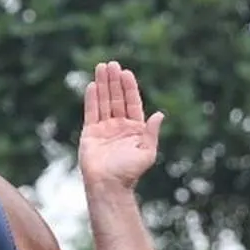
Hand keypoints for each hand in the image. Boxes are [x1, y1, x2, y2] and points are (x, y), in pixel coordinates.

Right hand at [78, 61, 163, 191]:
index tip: (126, 72)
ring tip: (101, 67)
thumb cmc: (130, 172)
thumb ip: (151, 133)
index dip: (129, 87)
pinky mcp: (90, 133)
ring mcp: (104, 128)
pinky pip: (91, 112)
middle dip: (114, 81)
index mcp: (135, 129)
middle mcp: (119, 126)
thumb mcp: (147, 152)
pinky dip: (91, 99)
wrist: (109, 186)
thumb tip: (159, 114)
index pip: (132, 103)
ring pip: (104, 101)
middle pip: (116, 98)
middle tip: (112, 64)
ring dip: (103, 84)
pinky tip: (92, 85)